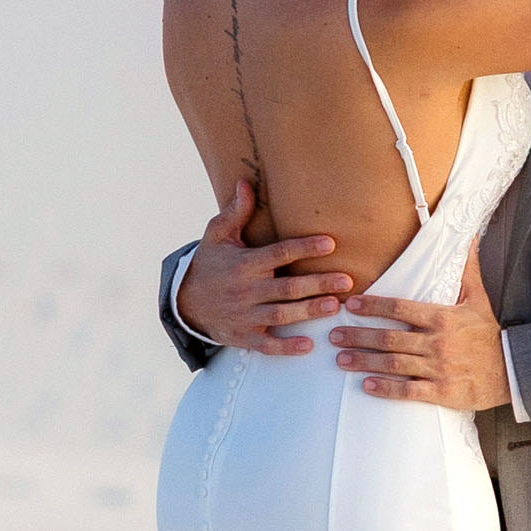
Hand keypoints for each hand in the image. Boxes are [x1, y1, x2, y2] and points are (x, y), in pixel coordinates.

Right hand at [186, 222, 375, 351]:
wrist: (184, 302)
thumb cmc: (208, 264)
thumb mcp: (218, 235)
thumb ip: (236, 212)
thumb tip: (245, 183)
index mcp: (245, 264)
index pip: (279, 253)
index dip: (304, 247)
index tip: (330, 242)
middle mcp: (247, 290)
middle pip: (287, 288)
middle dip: (317, 284)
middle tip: (346, 281)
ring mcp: (245, 316)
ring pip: (281, 315)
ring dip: (309, 312)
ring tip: (334, 306)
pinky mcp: (244, 337)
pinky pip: (267, 345)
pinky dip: (286, 347)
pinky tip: (308, 345)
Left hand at [320, 287, 509, 415]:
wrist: (512, 370)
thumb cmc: (489, 333)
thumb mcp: (479, 298)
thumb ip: (467, 269)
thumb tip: (469, 235)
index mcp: (443, 318)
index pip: (401, 308)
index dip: (373, 305)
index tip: (351, 304)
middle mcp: (438, 342)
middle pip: (389, 337)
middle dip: (358, 335)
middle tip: (333, 335)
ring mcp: (439, 369)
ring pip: (394, 364)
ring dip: (364, 361)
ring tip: (341, 358)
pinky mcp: (443, 392)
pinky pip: (409, 390)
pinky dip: (386, 389)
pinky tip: (367, 385)